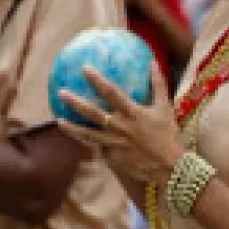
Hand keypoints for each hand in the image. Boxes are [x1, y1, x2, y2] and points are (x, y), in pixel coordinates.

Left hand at [56, 62, 184, 183]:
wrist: (169, 168)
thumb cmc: (168, 135)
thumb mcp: (166, 107)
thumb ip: (158, 84)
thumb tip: (152, 61)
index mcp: (134, 113)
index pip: (112, 93)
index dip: (97, 80)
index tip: (84, 68)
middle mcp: (121, 128)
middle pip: (92, 113)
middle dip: (75, 102)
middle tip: (61, 92)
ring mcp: (114, 144)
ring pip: (87, 135)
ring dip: (71, 128)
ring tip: (59, 120)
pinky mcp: (111, 158)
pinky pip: (97, 147)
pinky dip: (88, 142)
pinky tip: (79, 137)